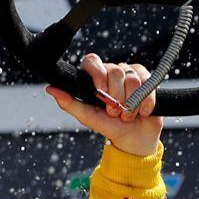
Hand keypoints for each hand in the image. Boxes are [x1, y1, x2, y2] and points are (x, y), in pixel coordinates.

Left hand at [44, 53, 164, 156]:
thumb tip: (51, 89)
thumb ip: (69, 103)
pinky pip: (147, 83)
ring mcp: (130, 74)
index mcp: (95, 77)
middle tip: (114, 112)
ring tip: (126, 114)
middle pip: (115, 71)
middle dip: (115, 97)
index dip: (98, 73)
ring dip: (130, 102)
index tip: (100, 92)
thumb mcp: (87, 116)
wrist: (133, 137)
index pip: (92, 60)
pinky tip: (142, 112)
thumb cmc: (108, 125)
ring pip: (132, 78)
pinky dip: (145, 102)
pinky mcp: (147, 79)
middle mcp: (112, 72)